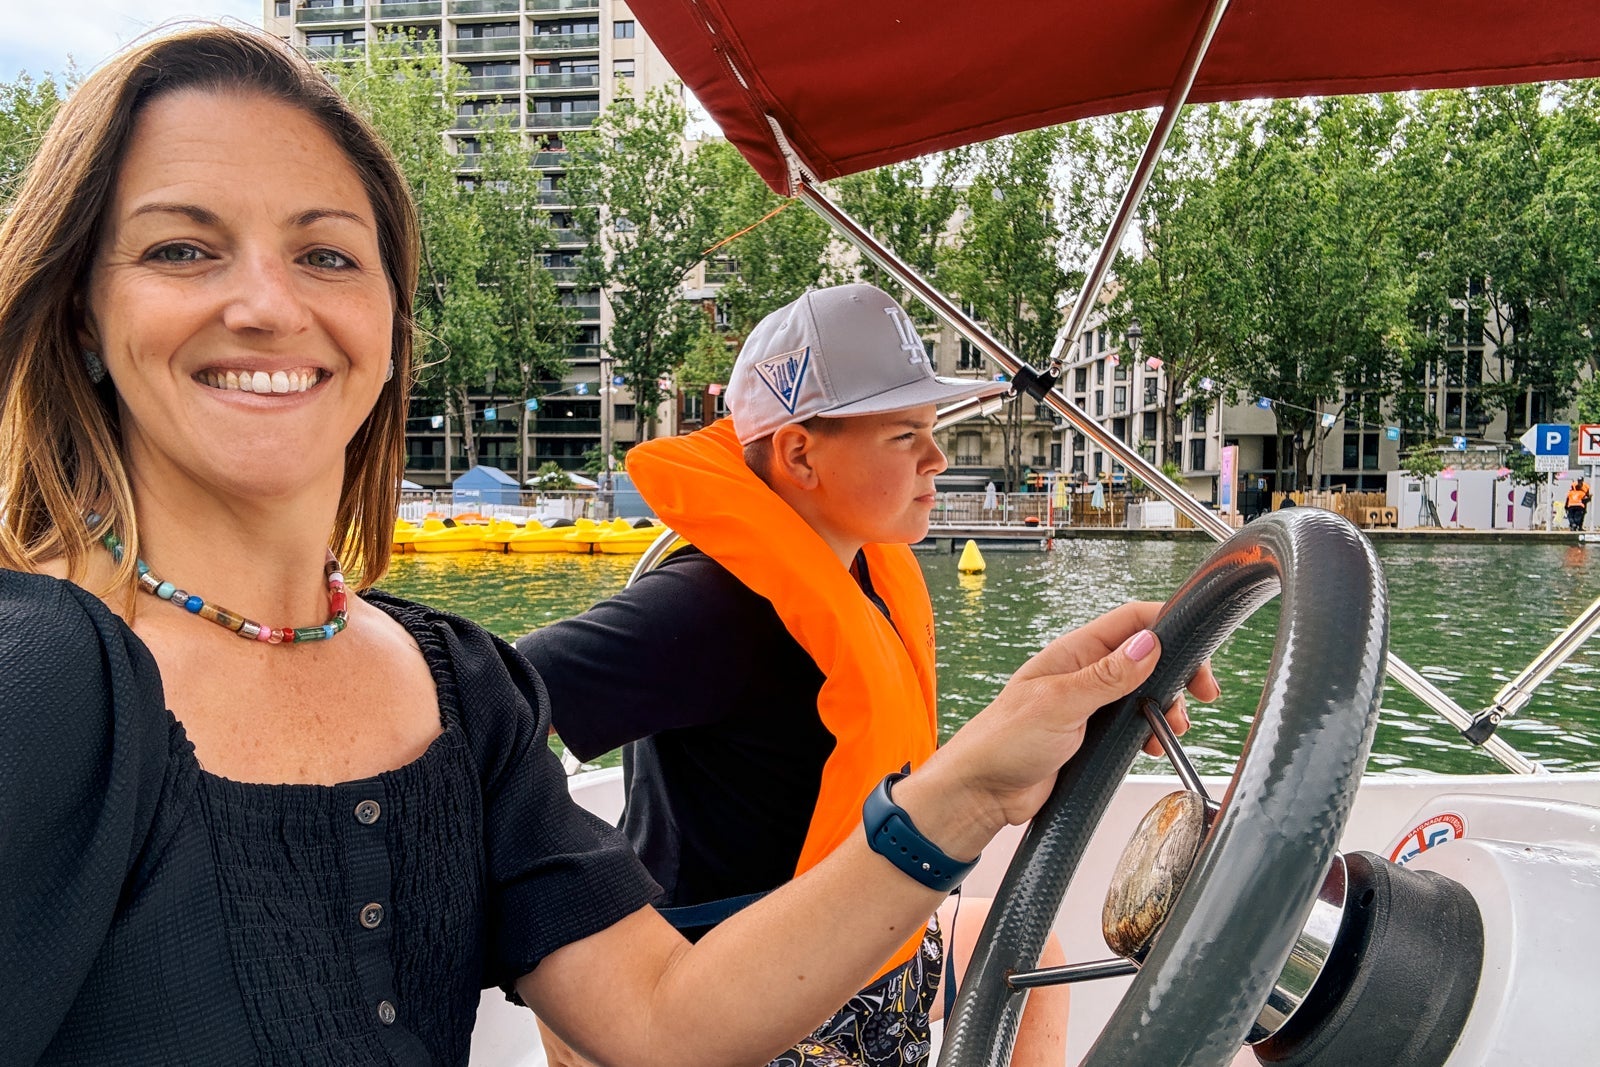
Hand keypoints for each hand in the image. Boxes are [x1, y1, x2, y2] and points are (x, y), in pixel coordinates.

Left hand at [898, 602, 1216, 855]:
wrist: (981, 792)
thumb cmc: (1002, 741)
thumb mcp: (1060, 704)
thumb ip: (1107, 676)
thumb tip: (1149, 644)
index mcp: (1074, 652)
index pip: (1132, 620)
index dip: (1171, 627)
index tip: (1198, 654)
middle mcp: (1084, 673)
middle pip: (1147, 656)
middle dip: (1178, 673)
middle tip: (1201, 696)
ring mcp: (1089, 704)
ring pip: (1144, 692)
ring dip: (1167, 706)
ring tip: (1173, 727)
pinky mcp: (1091, 735)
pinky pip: (1132, 724)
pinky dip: (1151, 731)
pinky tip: (1154, 745)